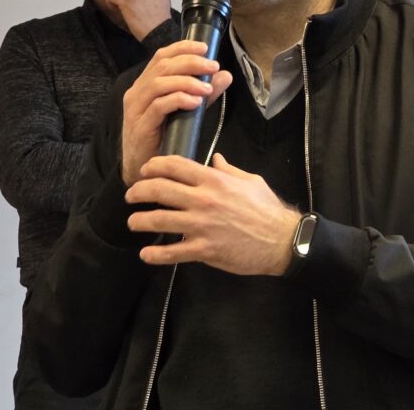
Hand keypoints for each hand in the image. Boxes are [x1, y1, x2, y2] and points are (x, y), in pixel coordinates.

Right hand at [120, 40, 230, 185]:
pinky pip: (159, 106)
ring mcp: (136, 109)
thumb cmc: (164, 136)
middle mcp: (137, 92)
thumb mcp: (186, 109)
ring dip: (187, 82)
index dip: (183, 48)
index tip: (205, 48)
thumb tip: (225, 75)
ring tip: (207, 88)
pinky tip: (195, 102)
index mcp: (145, 83)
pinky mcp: (141, 126)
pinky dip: (179, 100)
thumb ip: (203, 91)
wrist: (144, 167)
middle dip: (191, 63)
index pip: (161, 56)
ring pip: (159, 83)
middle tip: (213, 66)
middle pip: (163, 66)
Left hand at [125, 153, 301, 275]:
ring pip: (159, 220)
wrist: (282, 240)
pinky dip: (154, 254)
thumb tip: (216, 159)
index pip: (175, 166)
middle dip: (139, 191)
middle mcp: (204, 200)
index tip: (145, 170)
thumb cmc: (268, 209)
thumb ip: (229, 170)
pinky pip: (172, 252)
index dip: (154, 166)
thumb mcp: (251, 181)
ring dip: (139, 220)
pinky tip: (146, 254)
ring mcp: (202, 226)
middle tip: (131, 196)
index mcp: (215, 180)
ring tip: (133, 222)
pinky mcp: (204, 249)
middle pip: (160, 190)